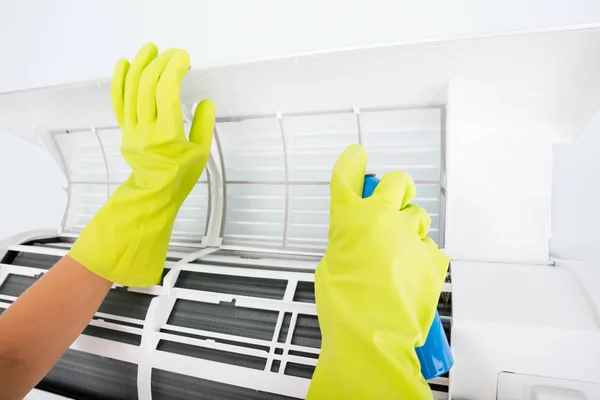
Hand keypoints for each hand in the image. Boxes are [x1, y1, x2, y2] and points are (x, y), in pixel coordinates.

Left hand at [69, 43, 214, 286]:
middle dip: (160, 63)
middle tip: (173, 53)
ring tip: (151, 49)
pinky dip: (120, 81)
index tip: (183, 57)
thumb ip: (203, 125)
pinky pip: (119, 102)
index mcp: (168, 134)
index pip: (167, 92)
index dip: (174, 69)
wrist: (155, 193)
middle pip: (148, 86)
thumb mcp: (201, 152)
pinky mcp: (125, 129)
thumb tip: (205, 102)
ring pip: (131, 90)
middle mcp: (146, 129)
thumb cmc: (180, 175)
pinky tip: (124, 64)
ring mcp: (132, 129)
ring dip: (141, 65)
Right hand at [307, 144, 448, 398]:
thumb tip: (358, 243)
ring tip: (400, 253)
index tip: (356, 155)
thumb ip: (347, 244)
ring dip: (410, 227)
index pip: (347, 177)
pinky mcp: (432, 257)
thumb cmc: (345, 307)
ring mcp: (410, 236)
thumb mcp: (332, 267)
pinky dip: (423, 257)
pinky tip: (412, 274)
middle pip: (397, 182)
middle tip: (394, 199)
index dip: (351, 162)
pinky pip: (431, 247)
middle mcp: (382, 219)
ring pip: (419, 215)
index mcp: (350, 220)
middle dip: (397, 188)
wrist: (373, 335)